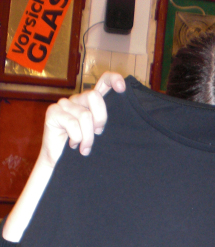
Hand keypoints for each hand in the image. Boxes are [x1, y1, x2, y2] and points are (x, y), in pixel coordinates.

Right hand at [2, 72, 125, 241]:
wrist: (62, 166)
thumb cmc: (84, 150)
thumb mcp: (101, 137)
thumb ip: (108, 125)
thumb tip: (129, 120)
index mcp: (91, 103)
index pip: (103, 83)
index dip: (112, 80)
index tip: (122, 88)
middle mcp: (78, 100)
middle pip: (94, 96)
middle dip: (100, 119)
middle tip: (98, 135)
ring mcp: (64, 104)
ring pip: (84, 115)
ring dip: (88, 137)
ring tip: (85, 147)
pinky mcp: (53, 112)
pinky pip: (72, 123)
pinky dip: (76, 138)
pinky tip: (73, 145)